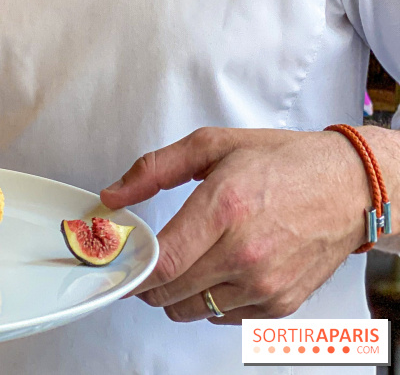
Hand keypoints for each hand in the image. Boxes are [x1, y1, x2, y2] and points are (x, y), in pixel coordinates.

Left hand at [100, 127, 371, 324]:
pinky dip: (210, 300)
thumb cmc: (284, 162)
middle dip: (147, 281)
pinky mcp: (280, 303)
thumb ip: (156, 169)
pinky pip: (224, 317)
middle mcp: (244, 253)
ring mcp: (264, 283)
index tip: (120, 263)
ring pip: (194, 310)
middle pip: (172, 292)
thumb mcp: (213, 145)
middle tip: (146, 260)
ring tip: (186, 261)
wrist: (348, 186)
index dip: (133, 269)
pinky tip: (218, 269)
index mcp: (224, 208)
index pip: (164, 262)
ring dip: (177, 293)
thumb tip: (114, 195)